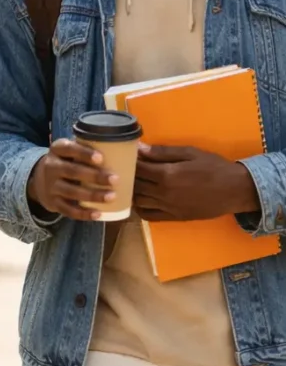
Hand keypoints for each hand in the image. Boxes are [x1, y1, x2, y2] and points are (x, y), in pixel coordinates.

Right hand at [27, 138, 117, 221]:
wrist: (39, 180)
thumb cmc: (66, 162)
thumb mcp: (69, 151)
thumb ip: (86, 148)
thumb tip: (124, 149)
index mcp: (57, 150)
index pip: (68, 148)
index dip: (84, 153)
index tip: (101, 158)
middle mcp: (51, 167)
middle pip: (72, 171)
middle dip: (95, 176)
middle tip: (115, 179)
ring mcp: (51, 186)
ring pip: (72, 192)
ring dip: (93, 195)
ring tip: (112, 196)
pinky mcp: (53, 203)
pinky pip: (68, 210)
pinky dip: (84, 214)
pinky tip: (98, 214)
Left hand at [134, 145, 259, 221]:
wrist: (235, 190)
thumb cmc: (214, 167)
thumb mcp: (190, 153)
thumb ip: (163, 152)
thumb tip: (140, 148)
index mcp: (167, 175)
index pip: (138, 169)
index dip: (131, 162)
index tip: (129, 156)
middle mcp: (164, 193)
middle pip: (136, 185)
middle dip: (130, 175)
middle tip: (130, 168)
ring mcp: (168, 208)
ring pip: (139, 201)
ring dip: (133, 191)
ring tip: (136, 182)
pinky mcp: (174, 218)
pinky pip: (149, 216)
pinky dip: (140, 208)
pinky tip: (142, 199)